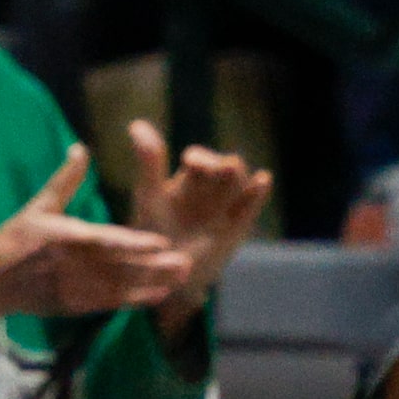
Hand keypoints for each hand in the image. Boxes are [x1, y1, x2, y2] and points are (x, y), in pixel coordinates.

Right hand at [0, 146, 191, 333]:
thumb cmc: (13, 240)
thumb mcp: (37, 207)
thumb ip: (65, 181)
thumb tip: (82, 149)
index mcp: (64, 238)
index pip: (104, 241)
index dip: (133, 243)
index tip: (160, 241)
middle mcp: (71, 266)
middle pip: (119, 267)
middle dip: (153, 266)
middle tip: (185, 261)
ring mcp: (73, 288)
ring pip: (119, 287)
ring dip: (151, 284)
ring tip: (181, 277)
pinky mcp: (73, 305)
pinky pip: (109, 303)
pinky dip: (134, 300)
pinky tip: (159, 295)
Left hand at [127, 120, 272, 330]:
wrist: (168, 275)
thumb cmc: (153, 234)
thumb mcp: (149, 199)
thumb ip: (148, 165)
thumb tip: (136, 123)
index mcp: (187, 180)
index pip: (197, 160)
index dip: (198, 158)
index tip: (189, 160)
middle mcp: (210, 188)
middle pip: (222, 168)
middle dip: (222, 167)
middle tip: (221, 168)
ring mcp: (226, 205)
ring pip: (238, 183)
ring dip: (238, 176)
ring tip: (234, 171)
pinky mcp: (239, 224)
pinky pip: (250, 205)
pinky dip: (257, 192)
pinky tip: (262, 180)